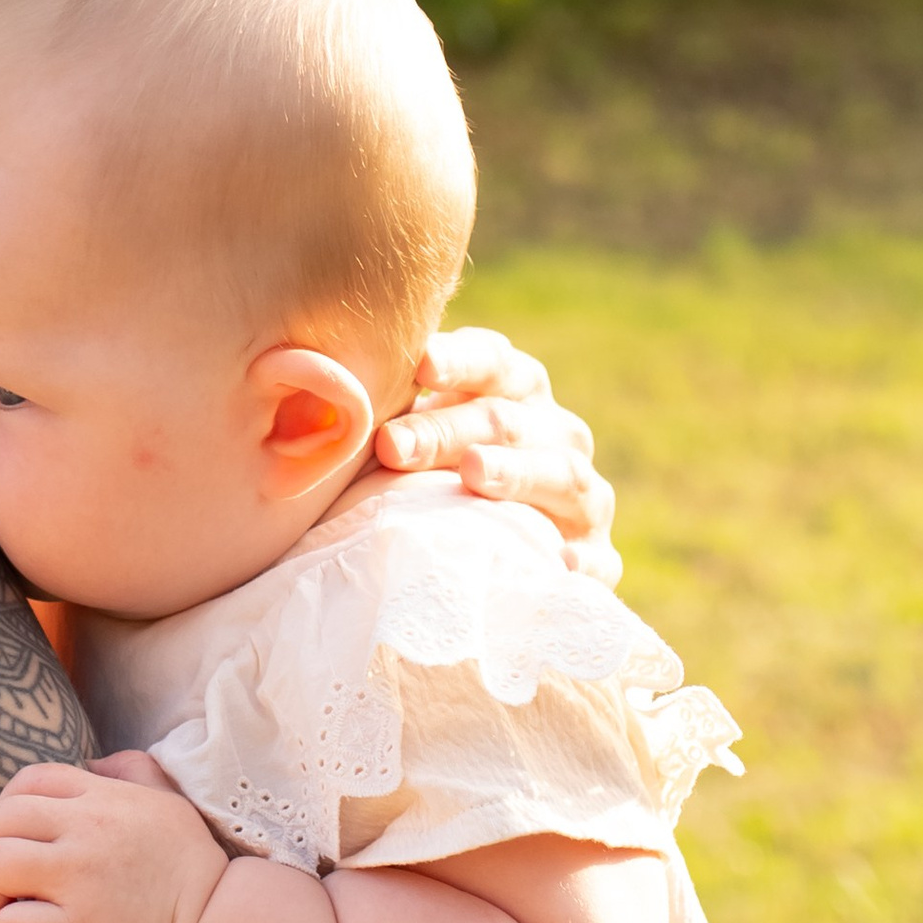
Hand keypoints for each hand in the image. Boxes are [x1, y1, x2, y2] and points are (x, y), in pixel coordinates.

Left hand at [0, 753, 230, 922]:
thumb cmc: (192, 871)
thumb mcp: (168, 801)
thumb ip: (128, 772)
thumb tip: (90, 764)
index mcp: (104, 798)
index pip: (28, 782)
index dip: (8, 812)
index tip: (22, 844)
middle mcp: (87, 831)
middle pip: (1, 822)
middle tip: (9, 884)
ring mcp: (80, 881)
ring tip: (10, 912)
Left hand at [372, 329, 620, 587]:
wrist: (488, 558)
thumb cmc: (428, 487)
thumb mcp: (412, 445)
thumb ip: (389, 419)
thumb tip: (325, 394)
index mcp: (516, 392)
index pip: (493, 361)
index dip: (459, 360)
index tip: (419, 366)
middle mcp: (557, 434)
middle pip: (507, 420)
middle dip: (446, 430)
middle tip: (393, 445)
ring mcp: (583, 496)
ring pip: (561, 473)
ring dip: (516, 472)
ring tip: (472, 473)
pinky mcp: (598, 558)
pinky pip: (595, 561)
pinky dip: (579, 562)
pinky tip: (557, 561)